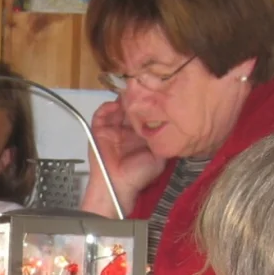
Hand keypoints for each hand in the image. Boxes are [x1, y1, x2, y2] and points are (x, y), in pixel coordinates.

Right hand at [85, 99, 165, 214]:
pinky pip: (100, 114)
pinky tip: (115, 105)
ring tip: (128, 95)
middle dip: (135, 98)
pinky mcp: (99, 130)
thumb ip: (164, 140)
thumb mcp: (160, 156)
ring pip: (116, 108)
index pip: (143, 113)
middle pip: (129, 108)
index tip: (154, 95)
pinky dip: (107, 107)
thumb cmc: (139, 175)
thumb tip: (173, 125)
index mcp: (140, 134)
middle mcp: (126, 129)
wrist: (119, 185)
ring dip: (121, 100)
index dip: (148, 104)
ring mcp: (112, 129)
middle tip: (140, 89)